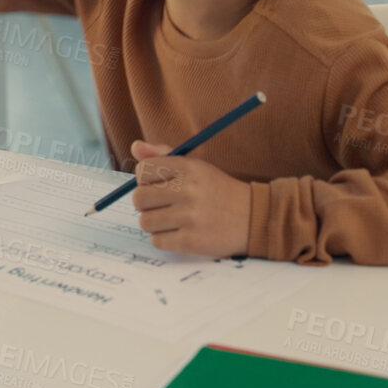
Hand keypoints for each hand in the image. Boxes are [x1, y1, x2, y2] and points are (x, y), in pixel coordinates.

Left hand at [129, 141, 251, 257]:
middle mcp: (188, 190)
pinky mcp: (190, 241)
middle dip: (146, 203)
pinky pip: (156, 241)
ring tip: (172, 219)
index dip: (145, 179)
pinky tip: (179, 232)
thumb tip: (135, 146)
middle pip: (139, 198)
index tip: (156, 184)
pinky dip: (164, 238)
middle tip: (161, 204)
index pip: (143, 170)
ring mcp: (189, 217)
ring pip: (145, 222)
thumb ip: (163, 156)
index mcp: (188, 168)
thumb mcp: (196, 166)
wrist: (253, 217)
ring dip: (154, 222)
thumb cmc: (218, 191)